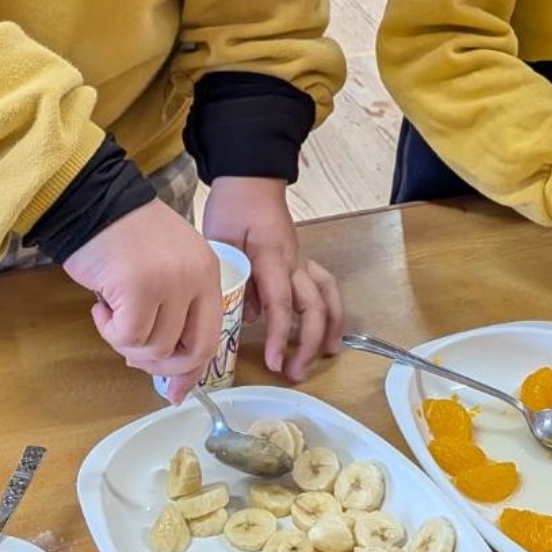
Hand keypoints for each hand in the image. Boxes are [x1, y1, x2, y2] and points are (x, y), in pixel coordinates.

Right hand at [64, 201, 222, 400]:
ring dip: (126, 341)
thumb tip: (174, 380)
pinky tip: (101, 306)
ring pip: (154, 348)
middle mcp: (196, 278)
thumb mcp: (166, 269)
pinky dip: (109, 330)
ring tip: (112, 312)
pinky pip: (126, 338)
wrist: (94, 203)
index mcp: (209, 273)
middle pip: (190, 352)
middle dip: (160, 365)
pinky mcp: (139, 289)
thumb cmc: (125, 239)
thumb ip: (175, 314)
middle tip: (132, 353)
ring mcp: (170, 284)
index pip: (211, 336)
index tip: (176, 391)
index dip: (192, 370)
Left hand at [201, 177, 343, 382]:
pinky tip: (326, 327)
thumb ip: (234, 278)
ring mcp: (301, 260)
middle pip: (314, 307)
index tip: (275, 364)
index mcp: (271, 257)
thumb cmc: (232, 206)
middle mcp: (294, 261)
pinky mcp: (301, 259)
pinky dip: (330, 308)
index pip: (281, 304)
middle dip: (307, 343)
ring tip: (325, 355)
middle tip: (295, 373)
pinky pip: (324, 285)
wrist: (250, 178)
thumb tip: (250, 316)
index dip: (278, 338)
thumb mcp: (220, 240)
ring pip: (328, 296)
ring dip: (330, 327)